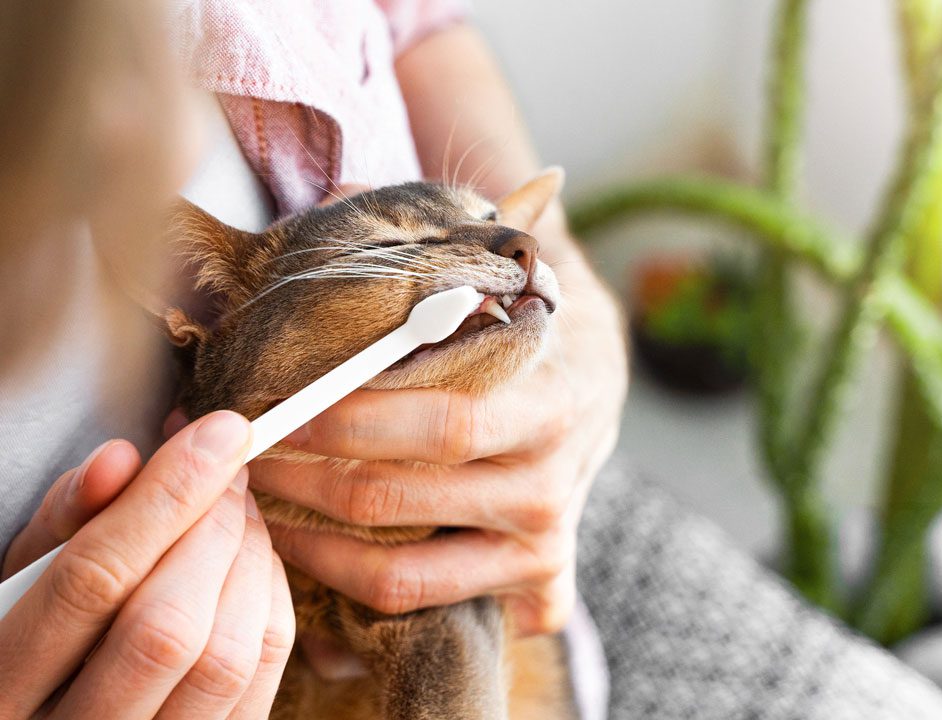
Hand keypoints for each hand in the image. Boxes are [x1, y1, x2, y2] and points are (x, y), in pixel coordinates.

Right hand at [0, 412, 294, 718]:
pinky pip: (263, 676)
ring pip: (227, 659)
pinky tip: (252, 560)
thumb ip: (66, 521)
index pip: (92, 583)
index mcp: (1, 688)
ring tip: (237, 508)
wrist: (57, 708)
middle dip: (213, 529)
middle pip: (168, 628)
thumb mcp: (22, 575)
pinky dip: (271, 602)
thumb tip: (121, 460)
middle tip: (227, 468)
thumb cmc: (31, 631)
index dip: (165, 498)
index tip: (217, 433)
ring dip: (250, 562)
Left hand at [250, 201, 626, 636]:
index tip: (269, 405)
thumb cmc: (526, 325)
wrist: (596, 380)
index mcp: (551, 401)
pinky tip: (313, 565)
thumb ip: (429, 240)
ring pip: (404, 573)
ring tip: (255, 508)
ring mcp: (544, 541)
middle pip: (404, 497)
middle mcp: (552, 482)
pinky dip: (360, 602)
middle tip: (236, 455)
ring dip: (310, 546)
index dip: (346, 421)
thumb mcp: (503, 275)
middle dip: (302, 479)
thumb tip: (339, 190)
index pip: (439, 422)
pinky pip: (426, 607)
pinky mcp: (533, 583)